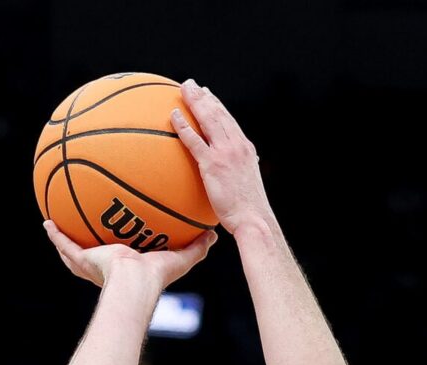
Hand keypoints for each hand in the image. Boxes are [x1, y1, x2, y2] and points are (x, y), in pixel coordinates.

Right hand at [44, 219, 217, 290]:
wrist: (134, 283)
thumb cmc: (156, 277)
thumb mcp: (182, 258)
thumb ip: (197, 246)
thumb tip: (213, 233)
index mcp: (127, 267)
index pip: (121, 256)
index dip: (120, 246)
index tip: (119, 234)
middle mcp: (106, 266)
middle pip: (92, 253)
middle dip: (87, 243)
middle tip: (83, 227)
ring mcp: (91, 263)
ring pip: (73, 250)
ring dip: (64, 239)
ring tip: (56, 223)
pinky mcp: (82, 259)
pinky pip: (64, 245)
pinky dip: (55, 235)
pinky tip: (47, 222)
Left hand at [171, 80, 275, 234]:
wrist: (253, 217)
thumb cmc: (247, 208)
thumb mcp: (244, 184)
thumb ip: (235, 173)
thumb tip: (228, 174)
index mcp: (245, 148)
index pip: (229, 120)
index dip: (217, 105)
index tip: (207, 94)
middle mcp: (237, 145)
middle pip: (218, 113)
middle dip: (204, 96)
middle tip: (190, 84)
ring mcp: (225, 152)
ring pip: (208, 120)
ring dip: (195, 101)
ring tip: (182, 89)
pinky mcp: (213, 164)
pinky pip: (194, 141)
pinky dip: (184, 126)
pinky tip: (173, 115)